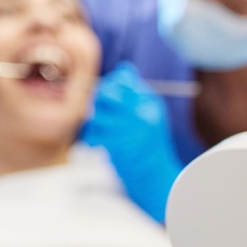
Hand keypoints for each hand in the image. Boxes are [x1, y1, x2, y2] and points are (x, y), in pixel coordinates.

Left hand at [81, 61, 182, 223]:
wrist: (156, 178)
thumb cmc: (149, 142)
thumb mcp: (149, 113)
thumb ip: (134, 91)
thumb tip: (124, 68)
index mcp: (150, 103)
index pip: (121, 81)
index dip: (109, 85)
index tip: (107, 96)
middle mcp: (141, 115)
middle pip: (106, 94)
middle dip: (98, 99)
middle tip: (98, 108)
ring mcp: (130, 131)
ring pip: (95, 113)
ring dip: (93, 120)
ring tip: (99, 128)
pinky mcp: (118, 148)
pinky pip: (92, 134)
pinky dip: (90, 137)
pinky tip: (96, 142)